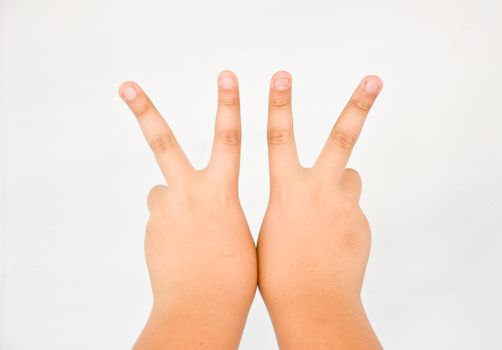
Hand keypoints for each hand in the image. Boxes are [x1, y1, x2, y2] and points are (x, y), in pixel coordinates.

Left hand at [119, 71, 256, 349]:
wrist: (202, 307)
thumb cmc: (235, 275)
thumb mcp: (240, 233)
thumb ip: (219, 209)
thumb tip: (202, 204)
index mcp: (220, 193)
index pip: (229, 139)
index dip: (229, 105)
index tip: (228, 77)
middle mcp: (187, 193)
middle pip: (163, 141)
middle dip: (145, 110)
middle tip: (126, 85)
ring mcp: (164, 210)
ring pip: (163, 191)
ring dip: (174, 201)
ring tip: (189, 233)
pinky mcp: (151, 229)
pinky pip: (162, 219)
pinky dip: (172, 229)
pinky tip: (183, 253)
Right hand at [257, 71, 382, 348]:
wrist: (313, 303)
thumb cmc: (279, 272)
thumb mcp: (272, 230)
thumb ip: (290, 204)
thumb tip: (305, 195)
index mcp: (288, 192)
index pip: (279, 138)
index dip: (278, 105)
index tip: (281, 78)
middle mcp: (320, 191)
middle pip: (341, 138)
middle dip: (357, 105)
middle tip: (374, 80)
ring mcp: (346, 206)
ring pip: (349, 178)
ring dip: (341, 185)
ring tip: (327, 216)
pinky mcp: (362, 223)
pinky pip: (352, 210)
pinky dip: (343, 220)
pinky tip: (334, 246)